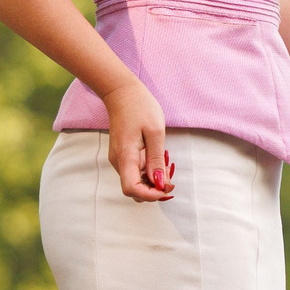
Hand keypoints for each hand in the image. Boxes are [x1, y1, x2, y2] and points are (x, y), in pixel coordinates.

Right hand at [103, 80, 174, 200]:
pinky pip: (135, 172)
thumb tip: (160, 184)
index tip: (168, 188)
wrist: (122, 93)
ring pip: (135, 182)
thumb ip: (156, 160)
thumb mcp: (155, 132)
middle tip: (171, 175)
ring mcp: (119, 159)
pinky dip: (149, 172)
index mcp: (126, 156)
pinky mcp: (122, 156)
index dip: (151, 195)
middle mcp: (118, 162)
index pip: (132, 190)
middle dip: (154, 190)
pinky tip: (159, 159)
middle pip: (134, 190)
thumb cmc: (141, 108)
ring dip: (153, 181)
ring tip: (167, 164)